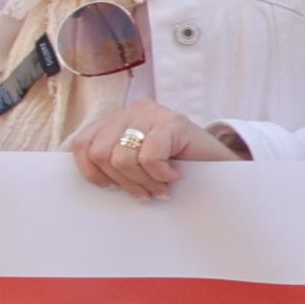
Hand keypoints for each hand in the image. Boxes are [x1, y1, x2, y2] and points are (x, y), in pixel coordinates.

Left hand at [78, 102, 227, 201]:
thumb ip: (114, 162)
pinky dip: (160, 175)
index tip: (112, 187)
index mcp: (117, 119)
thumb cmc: (177, 166)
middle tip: (145, 193)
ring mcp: (152, 113)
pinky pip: (149, 157)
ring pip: (122, 158)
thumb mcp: (137, 162)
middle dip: (122, 181)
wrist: (221, 163)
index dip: (92, 172)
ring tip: (161, 187)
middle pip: (100, 153)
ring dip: (143, 182)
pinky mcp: (173, 121)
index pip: (82, 144)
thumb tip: (94, 180)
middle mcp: (132, 111)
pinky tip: (175, 176)